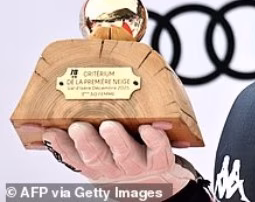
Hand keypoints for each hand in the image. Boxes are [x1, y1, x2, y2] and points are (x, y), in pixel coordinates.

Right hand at [41, 121, 194, 193]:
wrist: (161, 185)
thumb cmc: (130, 163)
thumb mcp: (105, 155)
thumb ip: (90, 138)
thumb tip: (66, 112)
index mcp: (98, 166)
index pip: (74, 158)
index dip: (61, 146)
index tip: (51, 132)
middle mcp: (115, 168)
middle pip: (97, 158)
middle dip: (86, 142)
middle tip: (78, 127)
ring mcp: (138, 166)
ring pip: (125, 155)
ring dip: (116, 140)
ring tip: (109, 126)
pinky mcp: (161, 162)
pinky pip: (159, 151)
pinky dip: (154, 139)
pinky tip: (149, 128)